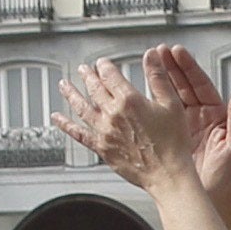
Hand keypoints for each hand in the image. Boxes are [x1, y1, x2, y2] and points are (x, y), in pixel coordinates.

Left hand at [58, 47, 230, 205]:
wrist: (167, 174)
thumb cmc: (173, 144)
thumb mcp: (172, 105)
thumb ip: (158, 77)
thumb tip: (152, 55)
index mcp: (129, 100)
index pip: (110, 75)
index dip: (104, 66)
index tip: (103, 63)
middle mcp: (113, 114)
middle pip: (94, 88)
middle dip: (87, 76)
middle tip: (82, 69)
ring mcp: (104, 131)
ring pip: (81, 107)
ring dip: (71, 94)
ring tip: (64, 85)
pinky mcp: (101, 148)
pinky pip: (78, 134)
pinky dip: (65, 125)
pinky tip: (57, 119)